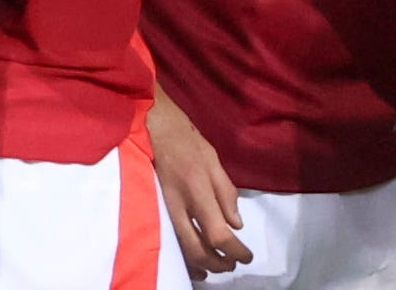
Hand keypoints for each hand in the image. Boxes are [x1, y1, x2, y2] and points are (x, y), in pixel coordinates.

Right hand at [148, 89, 253, 278]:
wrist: (149, 127)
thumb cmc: (184, 138)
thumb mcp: (213, 158)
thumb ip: (226, 192)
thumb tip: (237, 224)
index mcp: (197, 189)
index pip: (218, 233)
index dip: (234, 250)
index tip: (246, 256)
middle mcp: (178, 204)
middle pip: (198, 249)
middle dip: (218, 264)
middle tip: (232, 265)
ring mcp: (163, 209)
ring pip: (181, 250)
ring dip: (200, 265)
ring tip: (214, 268)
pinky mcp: (155, 209)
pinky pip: (170, 240)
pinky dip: (183, 256)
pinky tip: (192, 261)